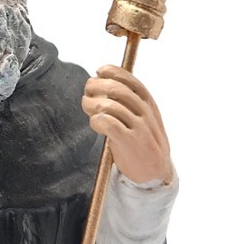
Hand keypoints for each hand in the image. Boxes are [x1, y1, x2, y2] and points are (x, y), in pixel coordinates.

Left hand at [82, 65, 173, 184]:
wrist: (157, 172)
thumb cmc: (144, 141)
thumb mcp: (144, 117)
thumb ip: (129, 102)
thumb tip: (102, 82)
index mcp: (149, 103)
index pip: (130, 79)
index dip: (111, 71)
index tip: (99, 72)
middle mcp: (145, 112)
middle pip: (116, 90)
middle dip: (96, 87)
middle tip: (87, 92)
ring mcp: (139, 127)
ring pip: (109, 106)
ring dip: (91, 104)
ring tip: (88, 109)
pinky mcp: (130, 142)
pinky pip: (108, 124)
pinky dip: (97, 121)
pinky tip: (96, 124)